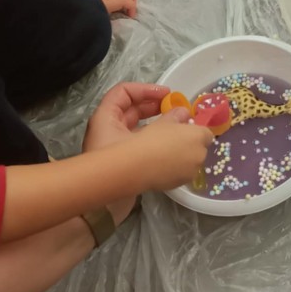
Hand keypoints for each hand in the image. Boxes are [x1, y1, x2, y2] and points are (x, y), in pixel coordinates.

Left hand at [83, 82, 168, 222]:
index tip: (169, 96)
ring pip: (139, 131)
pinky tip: (173, 152)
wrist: (107, 202)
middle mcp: (109, 130)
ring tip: (182, 132)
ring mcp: (115, 149)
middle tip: (179, 113)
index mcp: (107, 117)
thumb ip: (172, 122)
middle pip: (133, 111)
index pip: (125, 92)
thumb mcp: (151, 136)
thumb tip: (184, 114)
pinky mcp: (123, 167)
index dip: (147, 89)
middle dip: (157, 109)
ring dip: (160, 129)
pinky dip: (157, 145)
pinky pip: (141, 147)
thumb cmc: (125, 162)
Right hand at [130, 109, 213, 191]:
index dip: (196, 133)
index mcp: (199, 136)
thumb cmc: (153, 137)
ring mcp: (192, 172)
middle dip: (190, 147)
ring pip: (191, 164)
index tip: (183, 132)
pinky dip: (175, 171)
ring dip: (183, 160)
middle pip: (200, 150)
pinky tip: (160, 168)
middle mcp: (200, 155)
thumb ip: (178, 116)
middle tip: (172, 144)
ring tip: (164, 157)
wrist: (139, 164)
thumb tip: (185, 113)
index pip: (207, 134)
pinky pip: (181, 175)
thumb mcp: (164, 121)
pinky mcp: (181, 184)